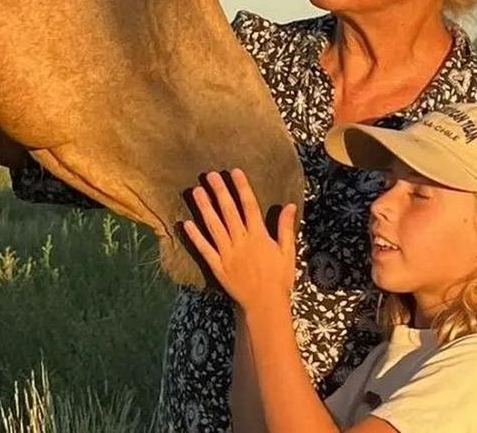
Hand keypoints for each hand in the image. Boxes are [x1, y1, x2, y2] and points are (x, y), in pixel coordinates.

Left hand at [182, 169, 297, 312]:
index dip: (241, 187)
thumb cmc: (279, 279)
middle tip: (209, 175)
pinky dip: (195, 237)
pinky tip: (186, 224)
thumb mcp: (287, 252)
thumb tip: (289, 205)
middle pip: (228, 211)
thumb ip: (285, 228)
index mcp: (259, 236)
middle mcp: (241, 241)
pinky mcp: (217, 266)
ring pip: (213, 226)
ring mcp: (227, 253)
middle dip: (219, 191)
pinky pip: (204, 249)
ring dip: (204, 208)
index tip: (234, 172)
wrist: (265, 305)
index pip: (249, 205)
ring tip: (196, 191)